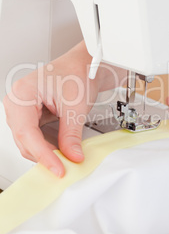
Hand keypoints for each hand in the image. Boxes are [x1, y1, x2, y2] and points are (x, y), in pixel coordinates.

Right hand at [3, 41, 124, 176]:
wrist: (84, 65)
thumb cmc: (77, 72)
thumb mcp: (75, 106)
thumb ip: (71, 134)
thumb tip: (71, 156)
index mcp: (23, 93)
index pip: (27, 132)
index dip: (42, 154)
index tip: (57, 168)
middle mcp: (17, 100)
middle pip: (24, 139)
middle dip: (43, 155)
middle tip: (63, 168)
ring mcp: (22, 108)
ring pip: (27, 141)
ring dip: (44, 152)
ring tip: (63, 160)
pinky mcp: (30, 114)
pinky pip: (33, 136)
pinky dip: (46, 146)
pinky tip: (59, 151)